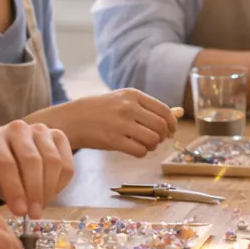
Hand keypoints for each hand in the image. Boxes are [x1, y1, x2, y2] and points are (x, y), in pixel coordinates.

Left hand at [0, 119, 73, 216]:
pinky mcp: (58, 136)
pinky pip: (66, 163)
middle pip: (32, 160)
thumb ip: (4, 190)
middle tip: (34, 213)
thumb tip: (24, 208)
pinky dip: (61, 184)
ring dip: (49, 189)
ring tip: (41, 206)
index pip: (6, 163)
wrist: (7, 151)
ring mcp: (40, 129)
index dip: (14, 189)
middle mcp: (17, 128)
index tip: (20, 212)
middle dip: (35, 191)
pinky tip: (50, 194)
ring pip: (53, 161)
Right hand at [38, 89, 178, 155]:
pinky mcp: (112, 140)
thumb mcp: (123, 100)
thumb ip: (149, 108)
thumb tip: (178, 114)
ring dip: (152, 146)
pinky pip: (140, 151)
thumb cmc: (99, 110)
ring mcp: (120, 124)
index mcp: (133, 95)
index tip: (170, 131)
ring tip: (143, 144)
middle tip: (154, 140)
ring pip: (152, 140)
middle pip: (161, 126)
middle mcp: (128, 107)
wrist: (71, 118)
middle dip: (162, 137)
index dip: (171, 124)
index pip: (164, 110)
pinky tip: (133, 149)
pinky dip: (141, 153)